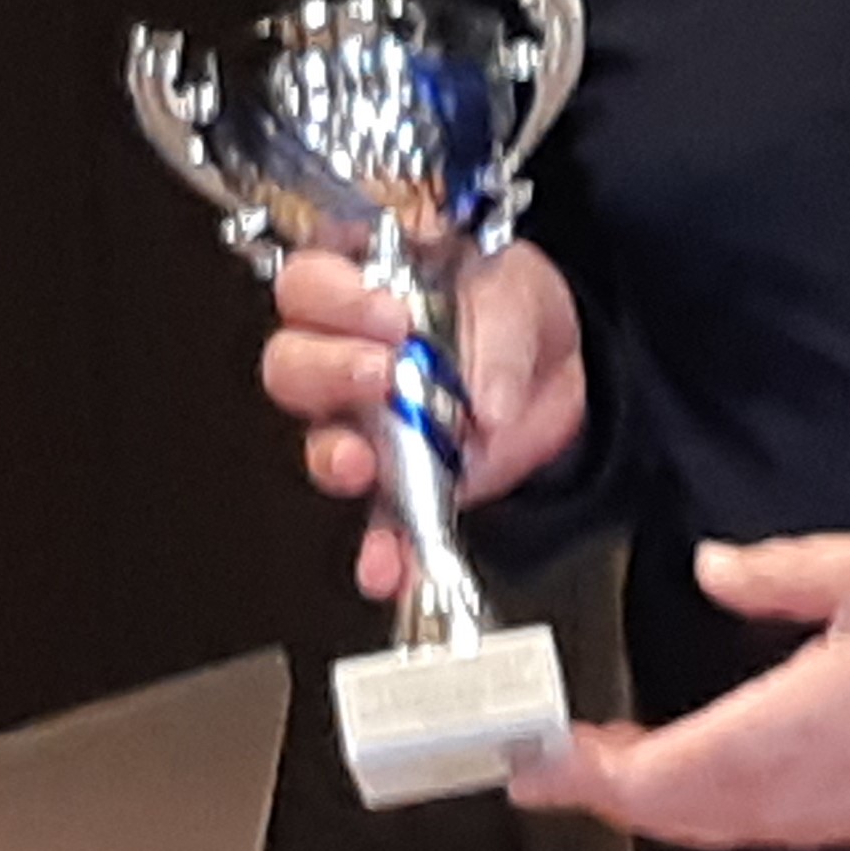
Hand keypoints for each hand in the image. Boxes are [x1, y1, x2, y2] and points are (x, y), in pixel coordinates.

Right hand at [257, 240, 586, 600]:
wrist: (557, 370)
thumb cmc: (515, 309)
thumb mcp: (518, 291)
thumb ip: (500, 331)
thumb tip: (488, 400)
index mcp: (364, 288)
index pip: (311, 285)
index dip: (336, 299)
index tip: (389, 317)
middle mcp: (348, 355)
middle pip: (292, 365)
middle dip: (329, 372)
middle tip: (380, 374)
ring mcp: (368, 425)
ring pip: (321, 444)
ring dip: (337, 457)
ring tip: (364, 462)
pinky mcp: (400, 482)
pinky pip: (378, 523)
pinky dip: (382, 550)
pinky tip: (388, 565)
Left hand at [515, 532, 849, 850]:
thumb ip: (779, 573)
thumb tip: (712, 566)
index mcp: (767, 738)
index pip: (642, 773)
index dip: (577, 770)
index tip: (528, 755)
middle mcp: (771, 794)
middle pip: (653, 810)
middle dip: (593, 787)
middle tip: (542, 757)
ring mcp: (799, 819)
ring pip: (690, 824)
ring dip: (637, 796)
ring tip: (598, 760)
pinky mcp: (827, 826)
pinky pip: (729, 825)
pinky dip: (683, 802)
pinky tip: (683, 772)